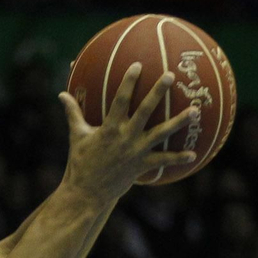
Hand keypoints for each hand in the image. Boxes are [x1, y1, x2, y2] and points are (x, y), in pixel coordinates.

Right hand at [58, 64, 200, 206]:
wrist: (85, 192)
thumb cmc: (80, 163)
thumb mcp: (77, 136)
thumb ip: (73, 113)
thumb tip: (62, 94)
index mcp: (109, 128)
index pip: (120, 100)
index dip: (129, 82)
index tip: (138, 65)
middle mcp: (125, 137)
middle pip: (146, 110)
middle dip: (158, 92)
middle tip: (171, 76)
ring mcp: (135, 151)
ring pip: (161, 133)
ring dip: (179, 122)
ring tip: (195, 110)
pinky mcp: (141, 166)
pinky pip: (163, 161)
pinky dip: (178, 158)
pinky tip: (194, 154)